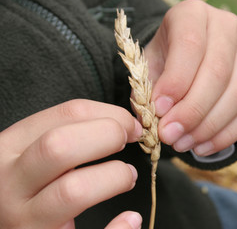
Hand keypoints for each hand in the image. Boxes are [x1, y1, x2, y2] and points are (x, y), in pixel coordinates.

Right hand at [0, 99, 142, 228]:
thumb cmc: (24, 186)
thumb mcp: (30, 152)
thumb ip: (66, 135)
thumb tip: (123, 125)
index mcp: (9, 148)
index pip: (67, 114)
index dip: (111, 115)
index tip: (130, 124)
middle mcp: (10, 184)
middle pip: (61, 146)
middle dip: (108, 136)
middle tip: (128, 141)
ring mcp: (23, 220)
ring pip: (73, 191)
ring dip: (114, 178)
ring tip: (127, 176)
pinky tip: (129, 218)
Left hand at [145, 0, 236, 155]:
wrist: (190, 56)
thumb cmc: (165, 60)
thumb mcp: (149, 65)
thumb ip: (148, 89)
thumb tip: (154, 121)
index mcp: (193, 15)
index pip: (190, 46)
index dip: (176, 82)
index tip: (159, 111)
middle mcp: (227, 27)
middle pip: (218, 73)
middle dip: (192, 111)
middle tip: (170, 136)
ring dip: (208, 127)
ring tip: (183, 145)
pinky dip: (226, 135)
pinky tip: (202, 148)